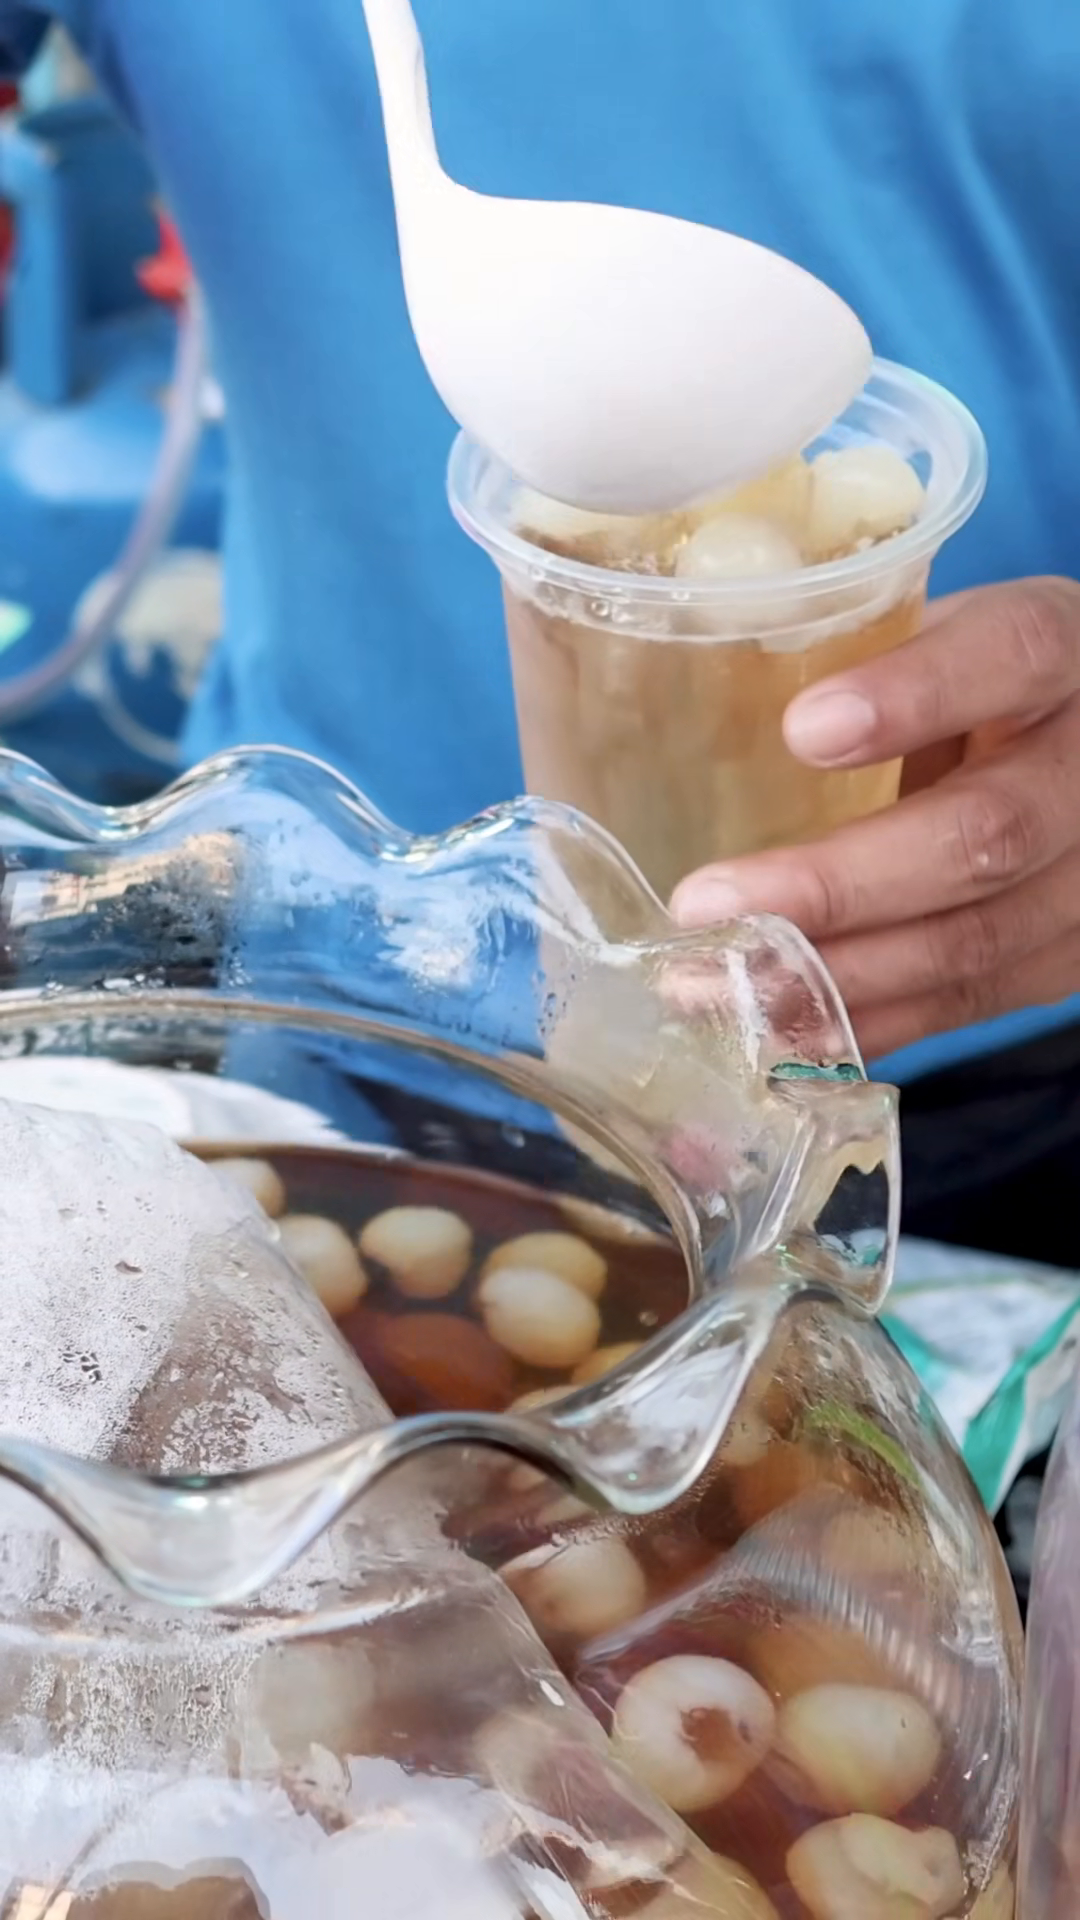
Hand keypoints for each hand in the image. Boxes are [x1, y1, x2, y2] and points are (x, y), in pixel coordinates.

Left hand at [671, 578, 1079, 1058]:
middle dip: (835, 884)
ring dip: (826, 977)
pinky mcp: (1063, 962)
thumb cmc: (970, 683)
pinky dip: (859, 1023)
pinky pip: (962, 1006)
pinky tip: (770, 1029)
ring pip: (971, 943)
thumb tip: (678, 695)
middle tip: (704, 903)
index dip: (918, 694)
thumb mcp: (933, 633)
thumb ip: (846, 655)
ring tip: (706, 981)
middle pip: (987, 833)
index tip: (802, 730)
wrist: (1076, 757)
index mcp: (1064, 651)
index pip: (1012, 655)